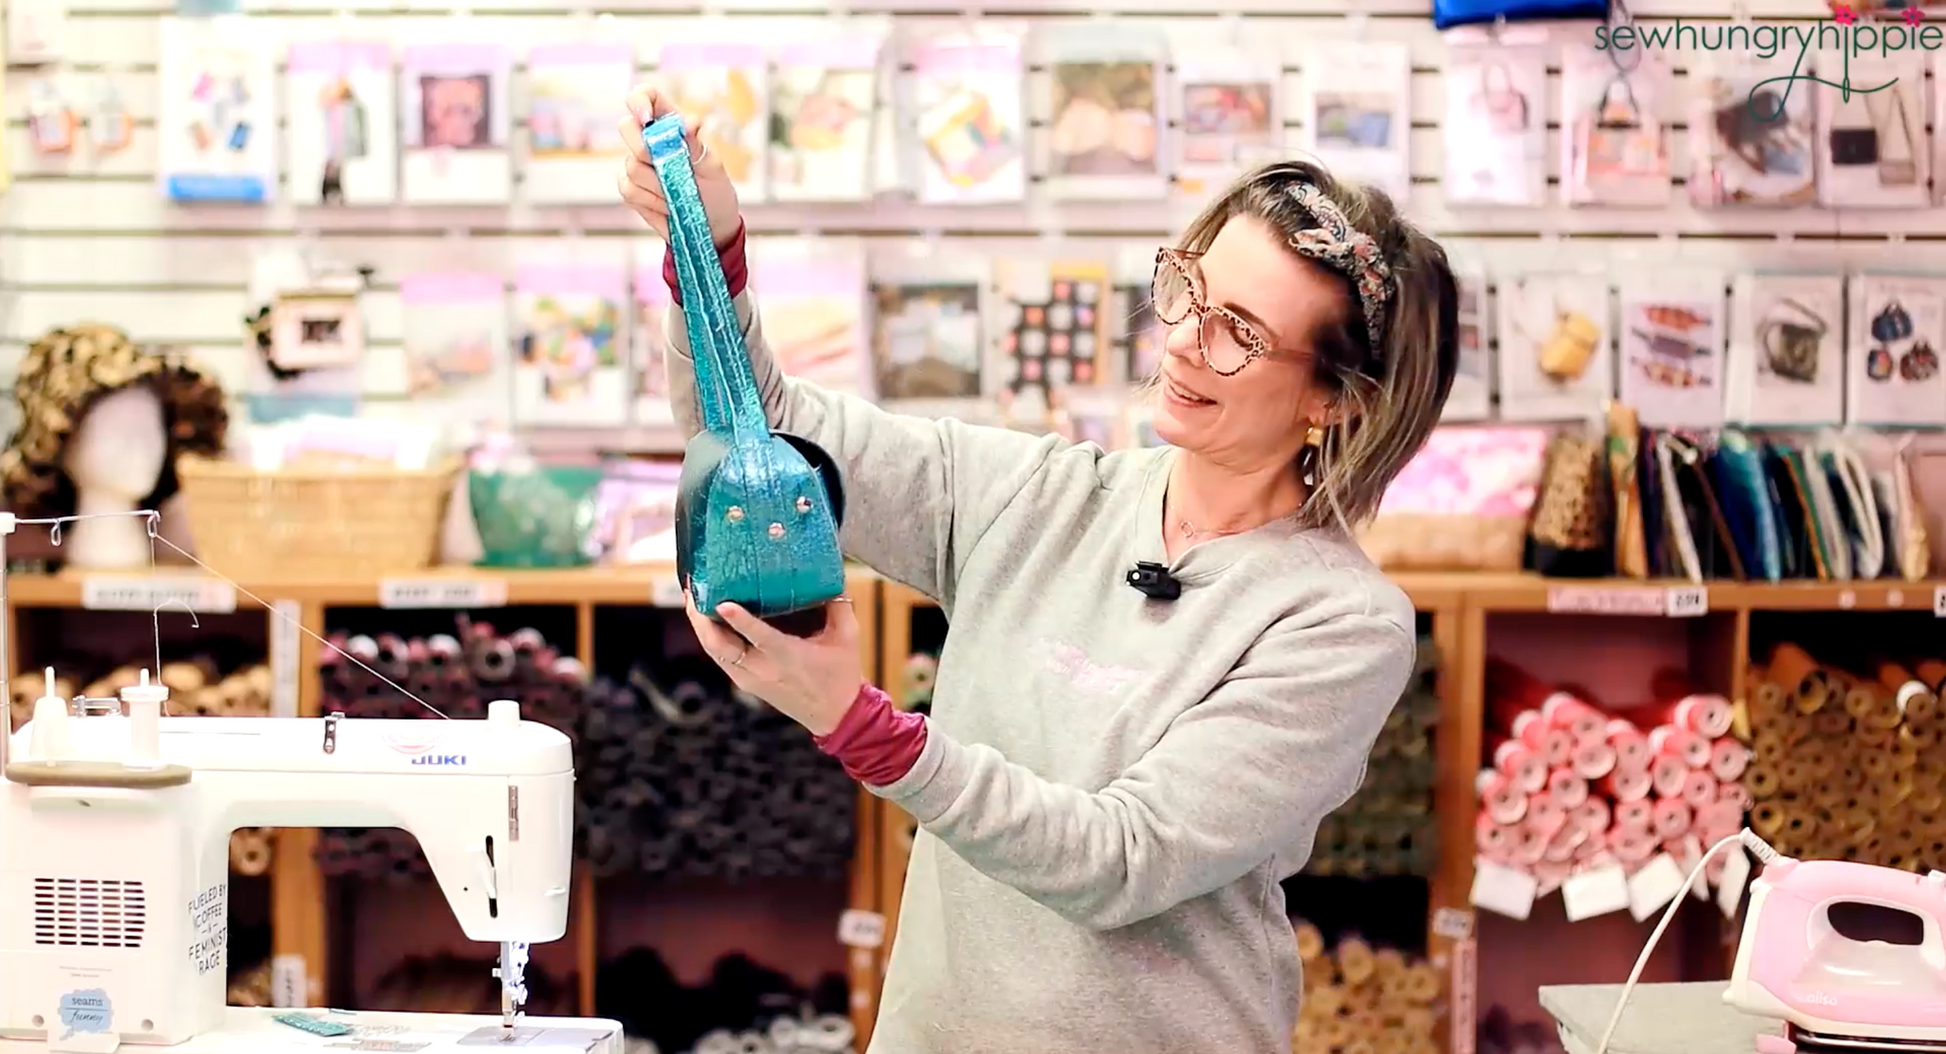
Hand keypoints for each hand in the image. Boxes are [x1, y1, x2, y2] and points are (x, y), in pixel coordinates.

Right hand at [616, 84, 743, 250]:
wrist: (709, 226)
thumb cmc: (715, 191)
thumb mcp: (712, 168)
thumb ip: (695, 145)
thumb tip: (690, 122)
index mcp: (670, 124)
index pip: (646, 97)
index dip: (639, 101)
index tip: (646, 119)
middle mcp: (648, 140)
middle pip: (626, 127)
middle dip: (645, 149)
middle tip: (670, 169)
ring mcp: (636, 163)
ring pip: (631, 165)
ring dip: (659, 186)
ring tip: (680, 194)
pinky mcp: (629, 187)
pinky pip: (629, 189)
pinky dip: (652, 201)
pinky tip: (669, 206)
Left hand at [684, 593, 865, 736]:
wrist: (835, 716)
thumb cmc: (842, 674)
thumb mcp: (847, 636)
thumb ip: (838, 602)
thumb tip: (831, 570)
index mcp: (788, 657)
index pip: (760, 638)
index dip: (740, 620)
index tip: (722, 603)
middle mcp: (763, 670)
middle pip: (720, 646)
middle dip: (700, 618)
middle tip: (692, 588)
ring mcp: (749, 679)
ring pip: (714, 651)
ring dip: (699, 624)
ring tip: (692, 595)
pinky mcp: (745, 682)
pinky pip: (719, 656)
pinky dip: (709, 635)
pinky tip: (704, 617)